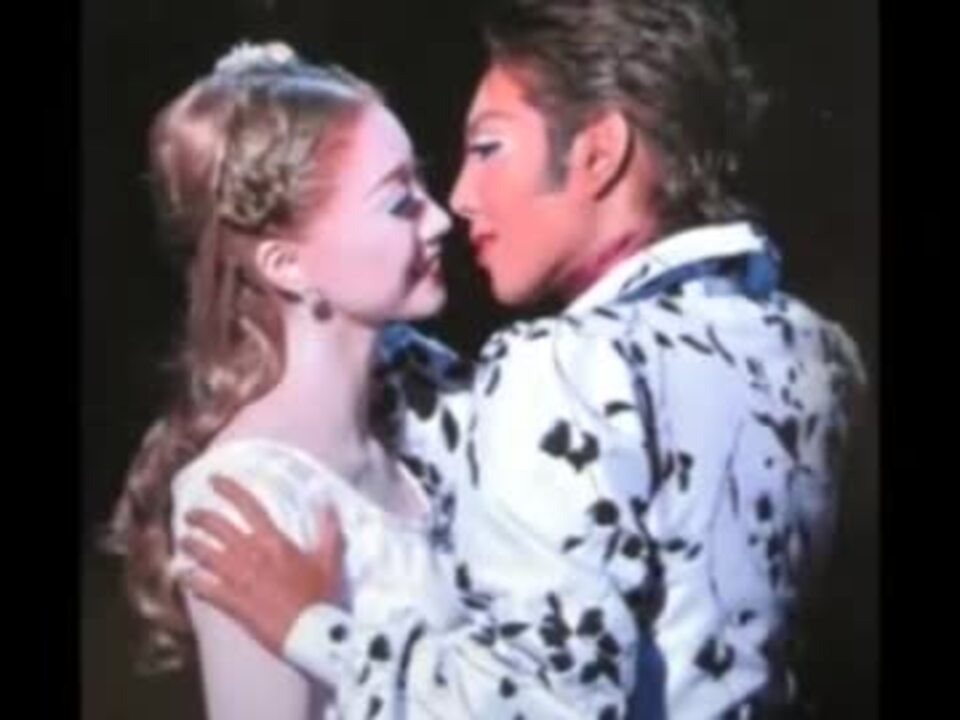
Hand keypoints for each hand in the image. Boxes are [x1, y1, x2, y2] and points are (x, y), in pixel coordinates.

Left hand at [177, 475, 343, 654]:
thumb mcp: (330, 559)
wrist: (309, 633)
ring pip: (204, 555)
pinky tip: (182, 576)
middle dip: (200, 517)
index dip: (229, 490)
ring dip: (190, 546)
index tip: (214, 480)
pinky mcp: (231, 602)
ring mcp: (238, 579)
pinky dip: (190, 580)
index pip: (248, 506)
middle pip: (217, 528)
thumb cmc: (321, 596)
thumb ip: (328, 529)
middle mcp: (251, 554)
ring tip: (183, 542)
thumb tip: (326, 501)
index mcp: (274, 541)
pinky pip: (203, 587)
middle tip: (191, 514)